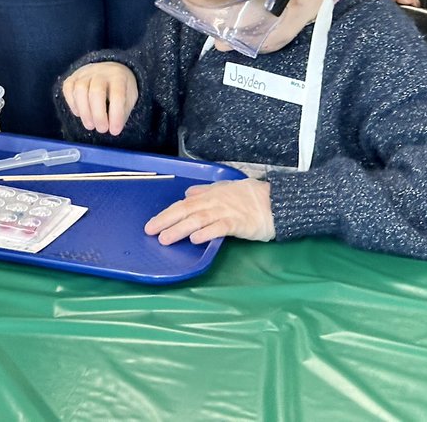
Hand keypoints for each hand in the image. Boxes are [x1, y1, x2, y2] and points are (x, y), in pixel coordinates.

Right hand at [61, 62, 137, 136]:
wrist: (110, 69)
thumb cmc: (121, 88)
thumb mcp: (130, 97)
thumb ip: (122, 112)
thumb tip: (112, 128)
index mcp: (119, 76)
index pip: (117, 95)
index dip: (116, 115)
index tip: (115, 131)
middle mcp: (101, 72)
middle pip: (96, 91)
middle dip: (98, 115)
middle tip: (102, 130)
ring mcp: (85, 73)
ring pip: (80, 89)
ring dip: (84, 111)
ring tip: (90, 125)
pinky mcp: (72, 77)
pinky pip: (68, 89)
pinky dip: (72, 104)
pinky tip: (79, 113)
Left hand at [144, 179, 275, 244]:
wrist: (276, 202)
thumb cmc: (251, 196)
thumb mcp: (226, 189)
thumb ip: (206, 191)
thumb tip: (188, 193)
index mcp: (210, 194)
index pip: (183, 204)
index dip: (166, 213)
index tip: (152, 224)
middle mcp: (214, 202)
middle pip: (186, 211)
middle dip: (166, 221)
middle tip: (150, 232)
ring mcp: (226, 212)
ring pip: (198, 219)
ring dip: (180, 229)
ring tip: (166, 239)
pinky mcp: (238, 223)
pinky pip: (220, 227)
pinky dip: (206, 233)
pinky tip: (195, 239)